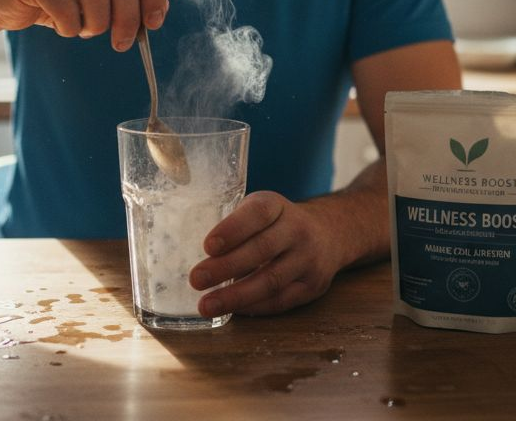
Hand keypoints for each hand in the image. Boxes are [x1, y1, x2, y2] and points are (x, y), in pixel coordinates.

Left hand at [188, 191, 343, 316]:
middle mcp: (298, 230)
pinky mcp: (313, 287)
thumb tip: (185, 250)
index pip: (258, 214)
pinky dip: (253, 307)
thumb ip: (234, 224)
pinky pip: (280, 301)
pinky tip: (232, 310)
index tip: (207, 246)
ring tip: (206, 305)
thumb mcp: (260, 209)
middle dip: (226, 267)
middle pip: (262, 250)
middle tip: (196, 279)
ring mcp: (308, 260)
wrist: (330, 233)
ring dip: (235, 296)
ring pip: (271, 281)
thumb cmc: (277, 223)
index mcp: (278, 206)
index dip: (233, 229)